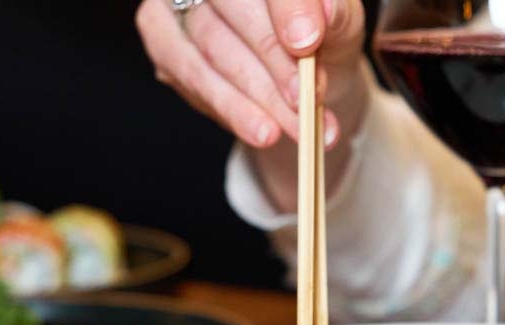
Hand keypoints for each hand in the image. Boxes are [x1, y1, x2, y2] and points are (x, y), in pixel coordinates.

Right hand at [135, 0, 367, 149]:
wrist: (303, 75)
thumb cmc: (321, 37)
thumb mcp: (342, 25)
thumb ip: (334, 15)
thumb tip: (321, 15)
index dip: (287, 9)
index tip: (306, 44)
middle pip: (234, 10)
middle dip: (273, 63)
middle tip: (304, 102)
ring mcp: (180, 0)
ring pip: (212, 50)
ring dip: (256, 97)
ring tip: (292, 129)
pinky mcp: (162, 36)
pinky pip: (190, 75)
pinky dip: (230, 108)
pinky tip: (260, 130)